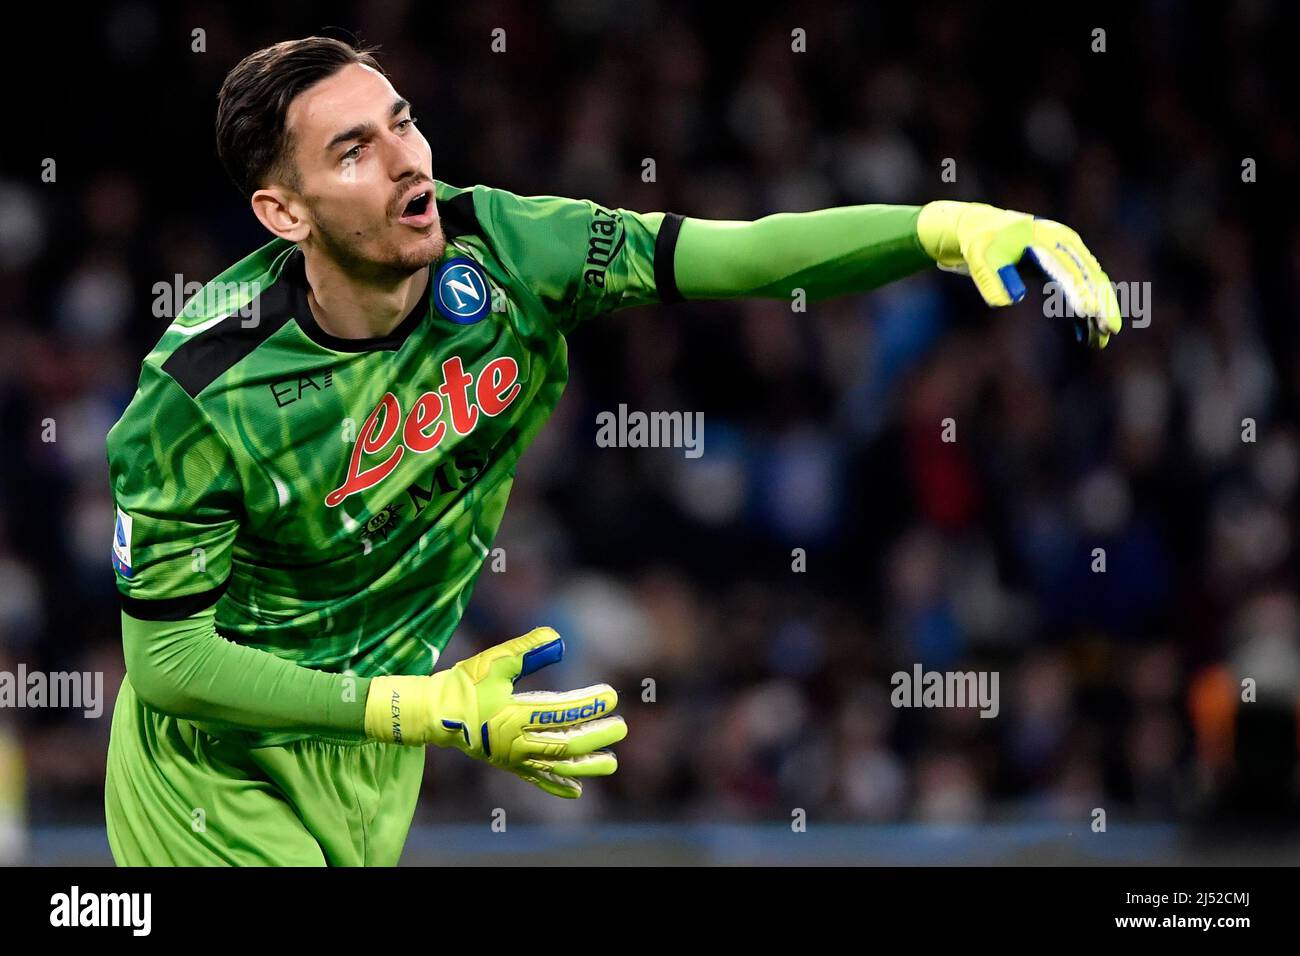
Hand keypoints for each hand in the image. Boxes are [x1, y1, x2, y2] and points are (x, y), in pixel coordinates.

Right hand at [365, 627, 626, 797]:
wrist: (434, 713)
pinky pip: (536, 780)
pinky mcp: (508, 765)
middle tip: (621, 728)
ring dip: (586, 766)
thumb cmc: (465, 684)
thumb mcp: (495, 661)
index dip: (588, 705)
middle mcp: (517, 743)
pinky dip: (556, 786)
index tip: (610, 696)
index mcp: (515, 716)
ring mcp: (513, 758)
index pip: (562, 713)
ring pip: (556, 767)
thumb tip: (558, 640)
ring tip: (610, 764)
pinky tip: (576, 791)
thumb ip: (527, 649)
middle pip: (566, 744)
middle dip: (596, 737)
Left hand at [917, 200, 1122, 347]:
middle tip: (1111, 329)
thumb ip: (992, 278)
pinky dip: (1083, 312)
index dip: (1080, 290)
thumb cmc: (980, 243)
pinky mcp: (1062, 266)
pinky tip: (1086, 336)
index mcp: (1046, 239)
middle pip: (1089, 276)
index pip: (1068, 268)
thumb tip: (1014, 299)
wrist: (981, 228)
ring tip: (1102, 341)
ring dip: (1098, 311)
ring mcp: (1066, 254)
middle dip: (1102, 303)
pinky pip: (1079, 290)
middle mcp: (1063, 244)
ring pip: (1090, 284)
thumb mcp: (979, 258)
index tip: (1090, 312)